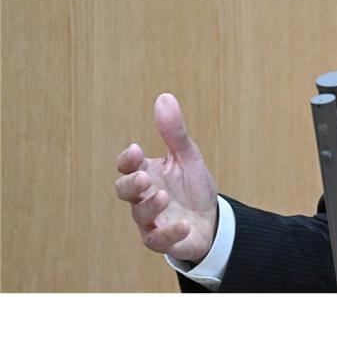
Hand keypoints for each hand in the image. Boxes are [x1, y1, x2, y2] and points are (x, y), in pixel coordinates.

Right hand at [114, 93, 218, 263]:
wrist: (211, 220)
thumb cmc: (192, 187)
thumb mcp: (188, 156)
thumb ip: (174, 132)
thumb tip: (164, 96)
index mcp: (148, 173)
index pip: (128, 166)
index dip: (127, 160)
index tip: (136, 150)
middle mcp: (144, 197)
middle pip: (124, 191)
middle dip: (130, 184)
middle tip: (143, 178)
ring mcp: (151, 220)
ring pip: (140, 216)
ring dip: (150, 206)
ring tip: (165, 196)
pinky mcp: (163, 240)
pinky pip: (158, 240)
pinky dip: (168, 233)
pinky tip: (183, 225)